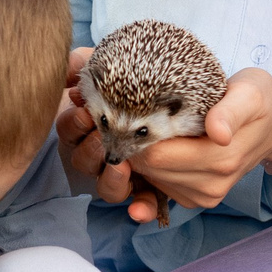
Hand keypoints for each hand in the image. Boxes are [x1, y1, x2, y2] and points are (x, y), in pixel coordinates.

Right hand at [56, 46, 166, 219]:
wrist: (204, 95)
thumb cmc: (160, 75)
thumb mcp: (124, 62)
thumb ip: (90, 60)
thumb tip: (68, 66)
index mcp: (91, 121)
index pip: (68, 128)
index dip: (73, 123)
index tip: (84, 111)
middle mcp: (104, 151)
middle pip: (83, 161)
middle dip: (91, 148)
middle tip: (101, 135)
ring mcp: (128, 172)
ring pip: (107, 187)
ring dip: (111, 179)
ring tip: (122, 168)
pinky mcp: (154, 186)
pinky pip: (142, 203)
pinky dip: (140, 208)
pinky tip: (140, 211)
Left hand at [125, 69, 271, 220]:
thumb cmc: (259, 100)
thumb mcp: (250, 92)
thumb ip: (231, 111)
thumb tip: (218, 132)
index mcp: (220, 158)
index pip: (156, 155)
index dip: (138, 135)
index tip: (134, 111)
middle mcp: (211, 185)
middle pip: (149, 169)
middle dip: (137, 145)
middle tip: (138, 116)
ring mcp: (205, 196)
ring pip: (151, 180)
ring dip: (145, 158)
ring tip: (154, 129)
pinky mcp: (198, 200)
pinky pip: (160, 188)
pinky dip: (154, 170)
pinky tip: (164, 146)